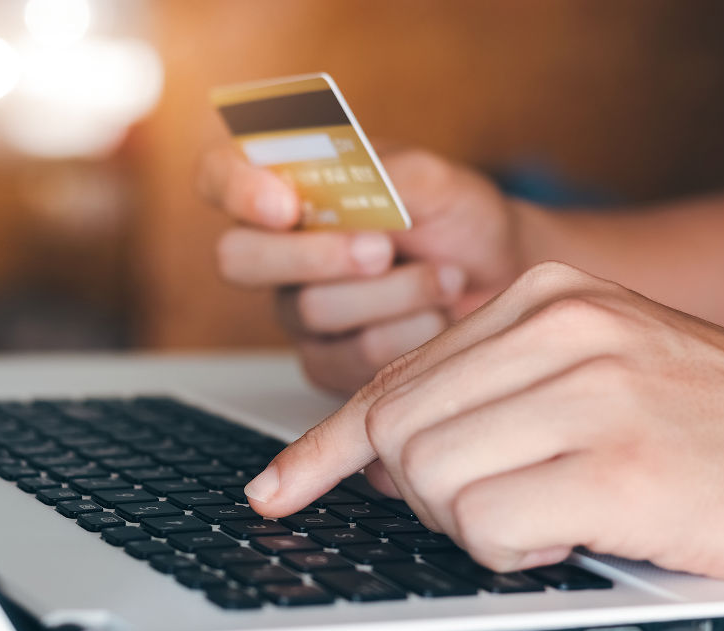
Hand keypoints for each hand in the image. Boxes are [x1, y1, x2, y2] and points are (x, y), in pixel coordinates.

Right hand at [197, 144, 524, 394]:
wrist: (502, 279)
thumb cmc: (460, 218)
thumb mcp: (433, 178)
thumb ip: (384, 175)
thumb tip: (348, 185)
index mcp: (290, 185)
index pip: (220, 175)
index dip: (236, 189)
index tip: (285, 204)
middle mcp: (279, 249)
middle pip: (237, 258)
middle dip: (313, 255)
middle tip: (380, 249)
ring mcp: (297, 310)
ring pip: (309, 310)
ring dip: (392, 293)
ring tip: (444, 277)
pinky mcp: (326, 362)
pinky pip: (345, 358)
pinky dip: (405, 335)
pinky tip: (434, 315)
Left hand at [243, 262, 723, 579]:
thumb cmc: (693, 428)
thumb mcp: (580, 379)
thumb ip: (477, 396)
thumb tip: (369, 452)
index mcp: (544, 297)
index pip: (395, 379)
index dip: (325, 447)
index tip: (278, 489)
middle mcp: (564, 328)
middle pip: (399, 433)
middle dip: (423, 491)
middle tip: (498, 500)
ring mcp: (594, 392)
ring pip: (433, 481)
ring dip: (476, 523)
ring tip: (551, 511)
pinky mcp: (620, 466)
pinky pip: (490, 528)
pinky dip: (514, 550)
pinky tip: (574, 532)